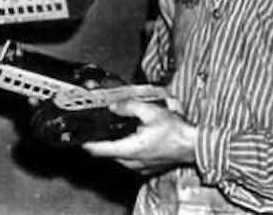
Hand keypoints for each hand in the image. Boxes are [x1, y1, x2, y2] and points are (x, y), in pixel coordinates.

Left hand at [82, 99, 196, 175]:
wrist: (193, 145)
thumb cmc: (176, 131)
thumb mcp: (150, 111)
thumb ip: (128, 106)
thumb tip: (113, 105)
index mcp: (129, 150)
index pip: (98, 150)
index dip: (86, 142)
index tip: (79, 136)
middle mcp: (131, 162)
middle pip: (107, 152)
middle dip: (102, 138)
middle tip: (99, 123)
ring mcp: (139, 167)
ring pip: (118, 155)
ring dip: (115, 143)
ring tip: (116, 127)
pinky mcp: (145, 167)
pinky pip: (128, 158)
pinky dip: (126, 147)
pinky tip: (131, 135)